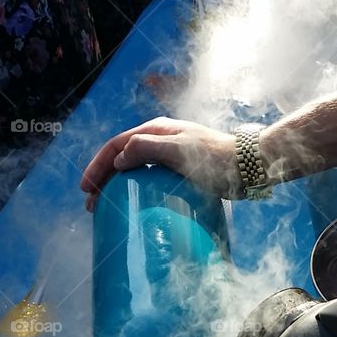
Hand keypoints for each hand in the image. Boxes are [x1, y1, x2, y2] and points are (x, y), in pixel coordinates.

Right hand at [81, 117, 240, 208]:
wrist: (249, 167)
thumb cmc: (216, 159)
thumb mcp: (179, 151)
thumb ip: (147, 149)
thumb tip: (119, 158)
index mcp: (157, 130)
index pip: (116, 145)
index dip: (98, 166)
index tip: (86, 190)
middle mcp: (161, 139)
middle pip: (122, 157)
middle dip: (104, 178)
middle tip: (92, 203)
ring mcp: (171, 155)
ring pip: (135, 168)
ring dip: (118, 185)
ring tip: (107, 206)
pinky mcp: (181, 171)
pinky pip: (150, 179)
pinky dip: (136, 190)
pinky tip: (134, 204)